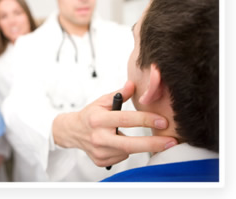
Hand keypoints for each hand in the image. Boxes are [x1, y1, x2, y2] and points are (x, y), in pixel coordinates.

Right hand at [53, 81, 177, 166]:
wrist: (73, 131)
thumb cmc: (90, 114)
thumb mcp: (102, 101)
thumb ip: (119, 94)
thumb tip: (133, 84)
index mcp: (98, 119)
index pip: (125, 119)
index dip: (146, 119)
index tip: (163, 121)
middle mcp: (98, 137)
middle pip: (130, 143)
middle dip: (153, 143)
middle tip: (171, 141)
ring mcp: (99, 151)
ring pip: (127, 150)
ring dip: (133, 144)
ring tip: (122, 134)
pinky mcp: (101, 161)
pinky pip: (121, 157)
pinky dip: (124, 149)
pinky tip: (115, 142)